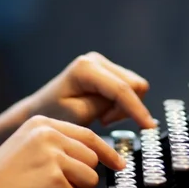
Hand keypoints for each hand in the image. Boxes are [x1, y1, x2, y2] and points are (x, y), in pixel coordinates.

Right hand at [0, 115, 124, 187]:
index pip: (87, 135)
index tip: (118, 163)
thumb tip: (91, 158)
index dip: (106, 151)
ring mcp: (52, 155)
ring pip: (89, 179)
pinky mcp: (54, 179)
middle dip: (80, 180)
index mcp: (42, 123)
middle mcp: (48, 134)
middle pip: (92, 158)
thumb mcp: (27, 147)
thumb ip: (55, 147)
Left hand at [27, 52, 156, 129]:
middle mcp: (95, 60)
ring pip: (134, 86)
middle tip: (105, 121)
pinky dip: (120, 103)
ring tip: (101, 117)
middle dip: (126, 108)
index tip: (148, 127)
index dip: (137, 109)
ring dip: (123, 106)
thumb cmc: (53, 115)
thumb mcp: (77, 115)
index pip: (121, 89)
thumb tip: (126, 101)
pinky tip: (103, 110)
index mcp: (85, 68)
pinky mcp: (106, 70)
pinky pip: (128, 87)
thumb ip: (103, 105)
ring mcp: (101, 63)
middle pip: (133, 84)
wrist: (41, 110)